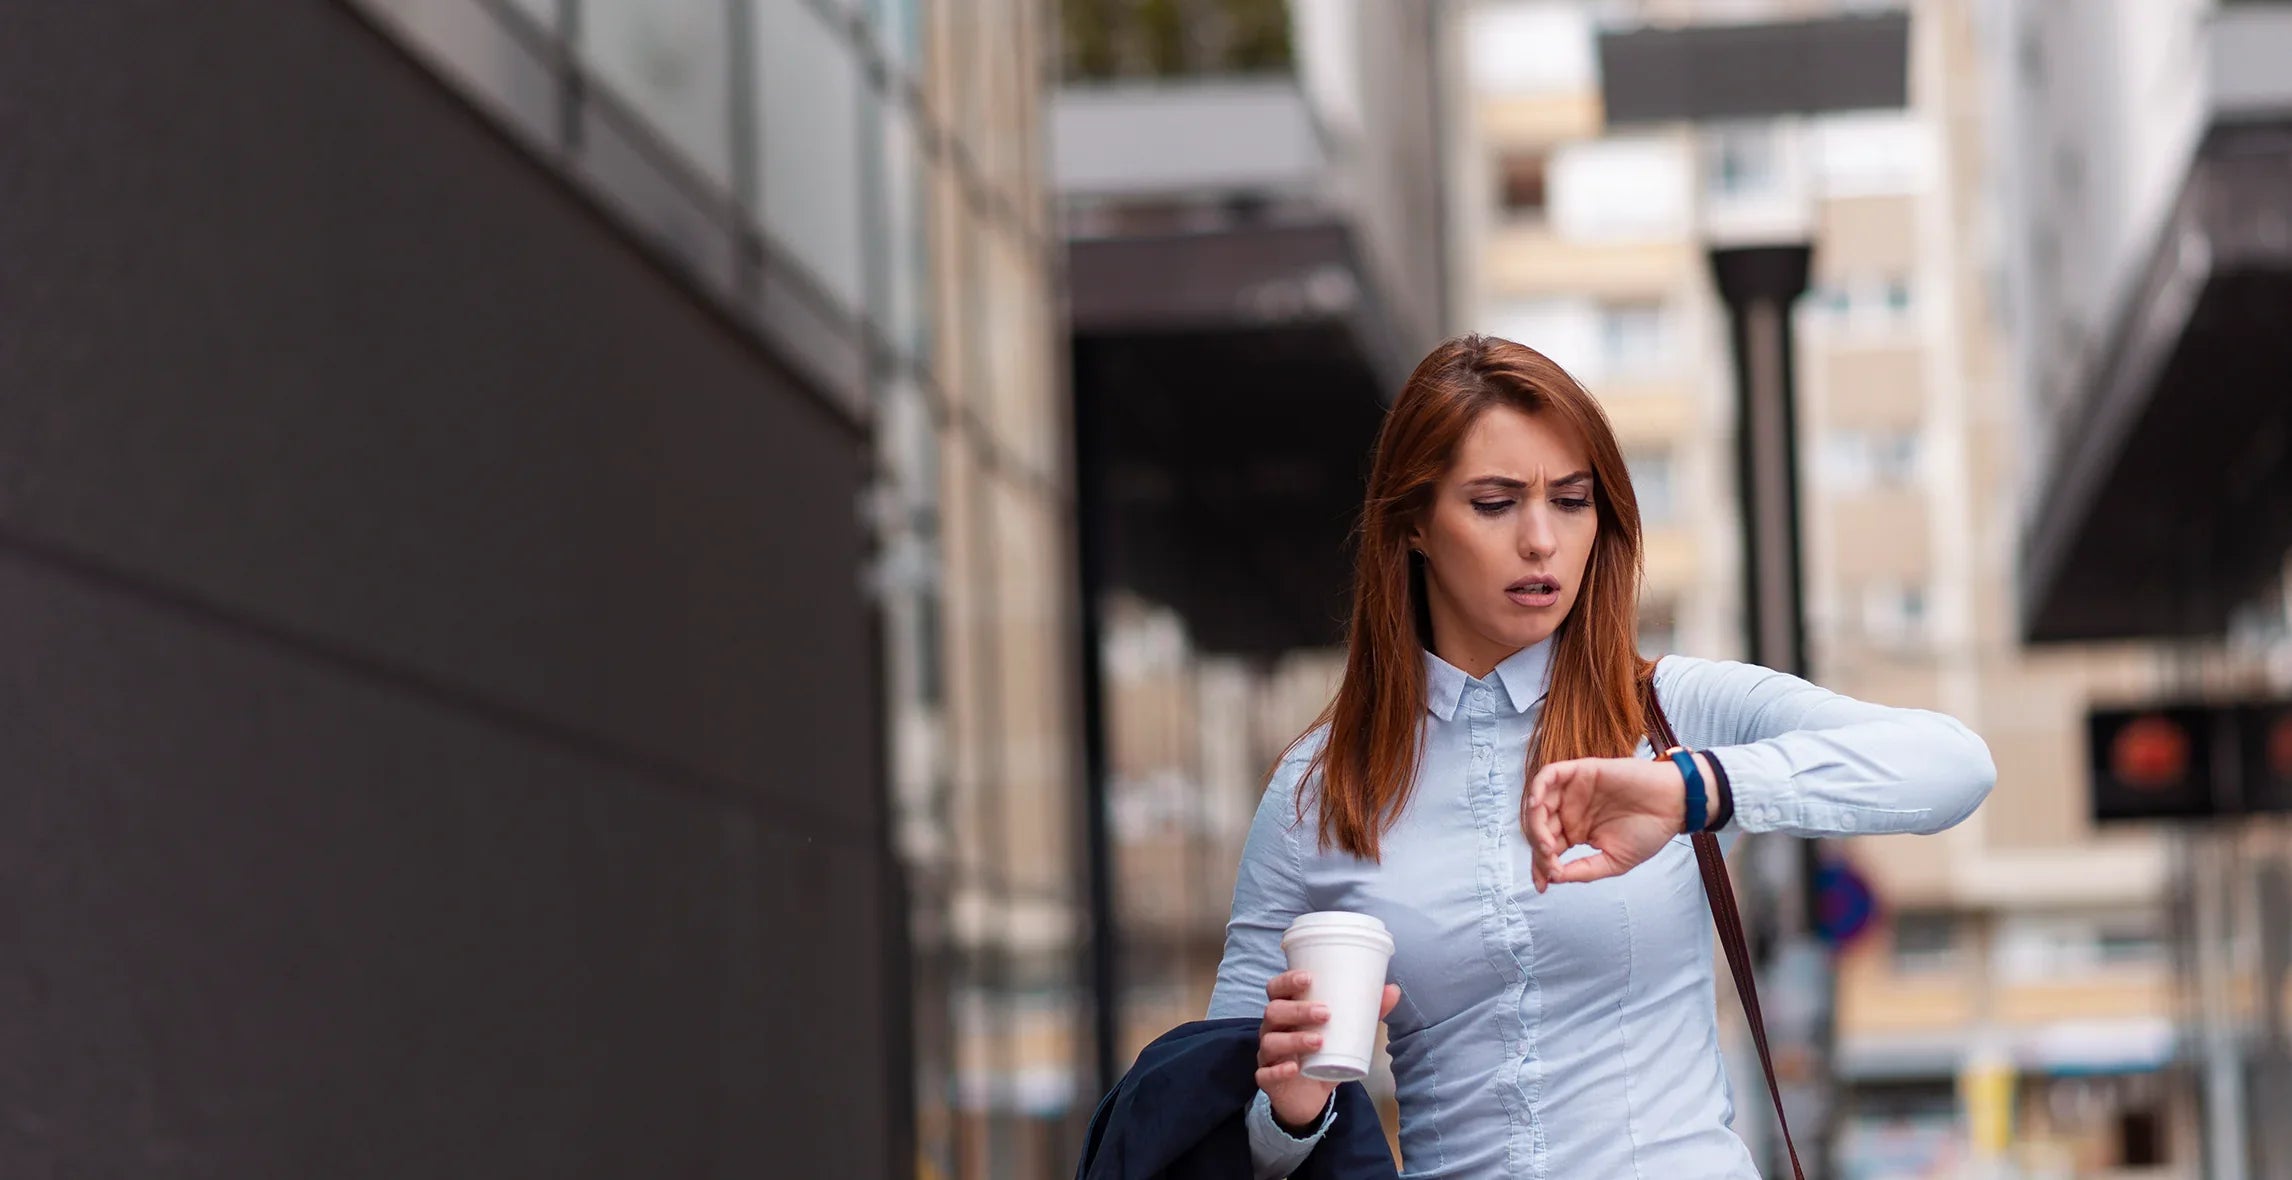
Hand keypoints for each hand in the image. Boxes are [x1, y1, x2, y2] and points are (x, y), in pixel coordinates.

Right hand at [1255, 970, 1402, 1128]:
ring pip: (1270, 1042)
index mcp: (1287, 1011)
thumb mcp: (1345, 1035)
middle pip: (1274, 1011)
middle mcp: (1272, 1029)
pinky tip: (1293, 1068)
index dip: (1287, 980)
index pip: (1276, 989)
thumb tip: (1393, 990)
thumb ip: (1366, 1013)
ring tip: (1319, 1041)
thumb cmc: (1323, 1055)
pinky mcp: (1268, 1079)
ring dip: (1294, 1039)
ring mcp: (1268, 1055)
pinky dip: (1278, 1070)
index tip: (1308, 978)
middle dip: (1298, 1010)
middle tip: (1325, 1012)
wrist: (1309, 1097)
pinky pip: (1265, 1074)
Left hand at [1526, 753, 1700, 890]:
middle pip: (1538, 829)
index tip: (1543, 885)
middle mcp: (1569, 811)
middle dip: (1539, 850)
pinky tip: (1537, 805)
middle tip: (1550, 863)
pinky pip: (1549, 775)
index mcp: (1576, 832)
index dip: (1540, 868)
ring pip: (1538, 804)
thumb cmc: (1649, 830)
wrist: (1674, 805)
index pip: (1547, 850)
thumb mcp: (1614, 861)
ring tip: (1546, 843)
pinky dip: (1538, 788)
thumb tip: (1555, 878)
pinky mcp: (1580, 771)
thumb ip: (1584, 870)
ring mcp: (1572, 792)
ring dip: (1534, 823)